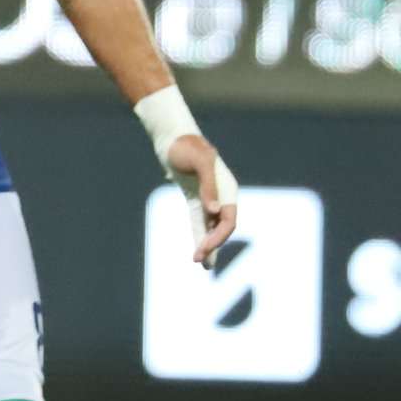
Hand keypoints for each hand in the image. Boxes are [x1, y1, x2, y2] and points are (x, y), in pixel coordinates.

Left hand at [165, 133, 239, 266]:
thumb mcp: (200, 162)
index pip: (228, 221)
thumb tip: (215, 211)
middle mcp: (222, 196)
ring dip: (207, 245)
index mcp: (228, 189)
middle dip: (212, 245)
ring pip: (211, 227)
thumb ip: (209, 186)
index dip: (218, 237)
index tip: (203, 249)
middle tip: (198, 261)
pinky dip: (199, 235)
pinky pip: (200, 221)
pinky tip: (198, 249)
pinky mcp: (196, 198)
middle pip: (222, 228)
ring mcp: (209, 198)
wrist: (172, 137)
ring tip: (201, 263)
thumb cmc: (187, 146)